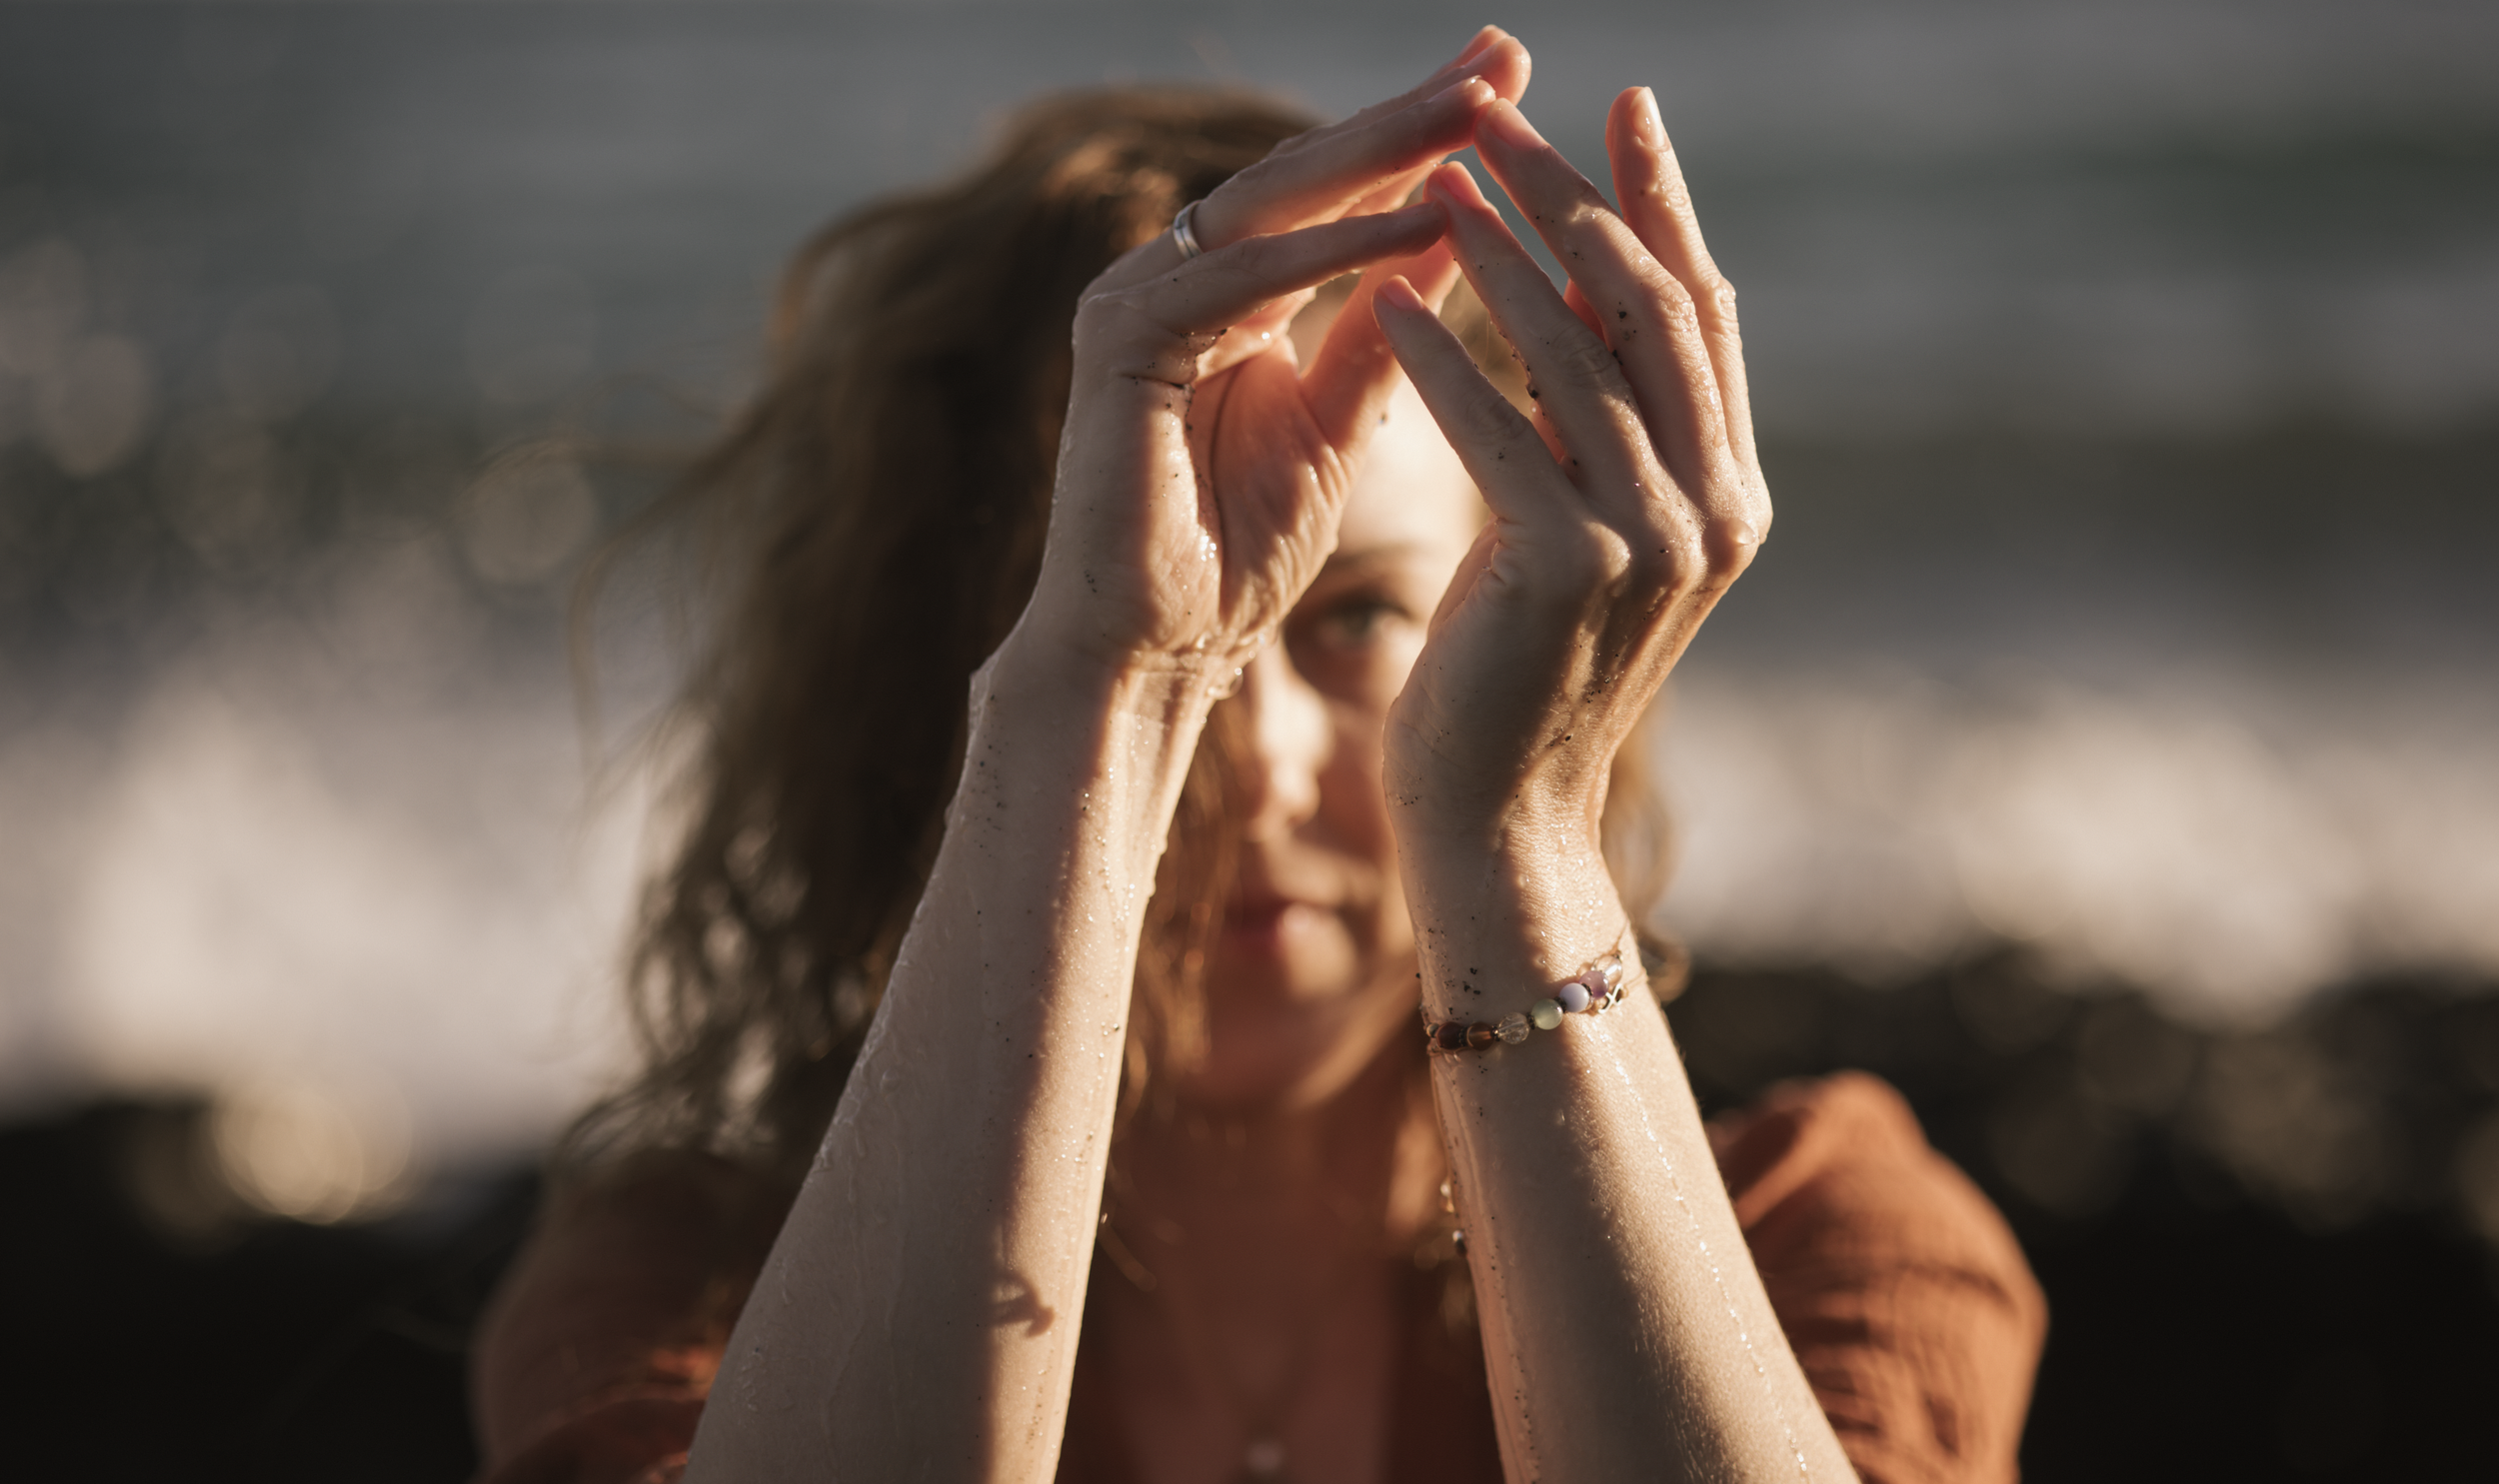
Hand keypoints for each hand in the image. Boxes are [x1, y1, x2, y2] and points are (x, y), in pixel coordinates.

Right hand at [1010, 32, 1531, 693]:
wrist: (1153, 651)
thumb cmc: (1236, 555)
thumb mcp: (1338, 423)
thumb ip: (1386, 333)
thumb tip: (1461, 234)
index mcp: (1221, 292)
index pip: (1330, 191)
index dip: (1420, 137)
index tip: (1515, 87)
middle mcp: (1170, 277)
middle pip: (1303, 173)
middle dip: (1409, 113)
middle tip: (1503, 55)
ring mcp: (1135, 300)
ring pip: (1271, 204)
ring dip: (1382, 156)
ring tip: (1482, 114)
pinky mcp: (1119, 343)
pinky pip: (1240, 280)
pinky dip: (1332, 253)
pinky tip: (1422, 222)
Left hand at [1375, 89, 1768, 849]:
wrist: (1502, 818)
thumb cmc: (1520, 672)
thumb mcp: (1579, 528)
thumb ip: (1602, 424)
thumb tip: (1589, 279)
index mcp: (1731, 493)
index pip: (1702, 310)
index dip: (1662, 199)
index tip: (1619, 101)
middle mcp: (1715, 511)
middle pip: (1648, 308)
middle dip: (1573, 200)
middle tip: (1500, 116)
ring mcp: (1654, 542)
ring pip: (1579, 357)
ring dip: (1502, 258)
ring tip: (1436, 180)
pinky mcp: (1570, 570)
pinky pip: (1500, 432)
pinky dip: (1442, 358)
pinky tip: (1383, 299)